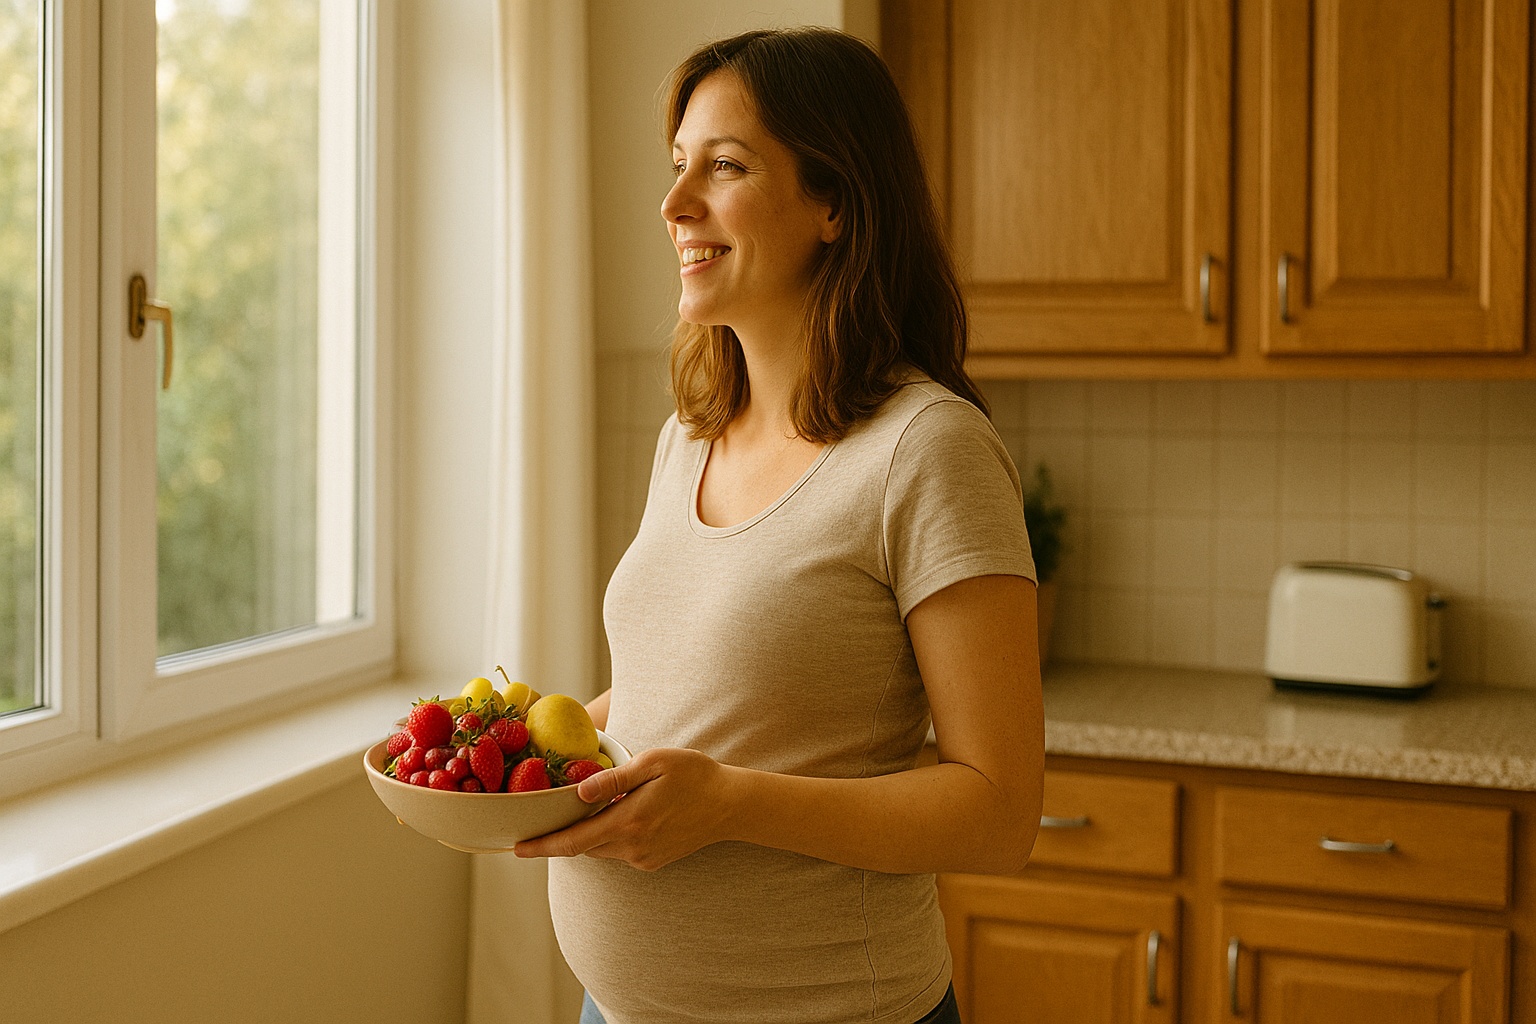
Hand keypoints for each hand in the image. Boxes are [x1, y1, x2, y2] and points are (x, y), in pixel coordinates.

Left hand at [513, 747, 735, 870]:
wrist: (731, 805)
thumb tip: (579, 790)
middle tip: (539, 820)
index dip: (542, 847)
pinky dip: (609, 836)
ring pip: (600, 850)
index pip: (574, 841)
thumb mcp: (655, 763)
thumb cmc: (695, 775)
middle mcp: (633, 847)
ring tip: (580, 812)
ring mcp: (643, 858)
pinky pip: (619, 851)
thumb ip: (616, 778)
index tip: (516, 848)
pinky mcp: (652, 861)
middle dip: (560, 837)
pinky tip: (617, 815)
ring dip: (587, 834)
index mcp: (630, 821)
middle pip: (583, 847)